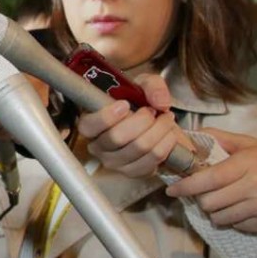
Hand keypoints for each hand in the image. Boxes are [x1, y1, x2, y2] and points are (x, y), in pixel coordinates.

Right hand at [77, 73, 192, 177]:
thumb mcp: (143, 85)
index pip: (88, 126)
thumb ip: (152, 85)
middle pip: (117, 138)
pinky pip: (152, 161)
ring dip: (159, 130)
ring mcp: (114, 162)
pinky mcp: (133, 172)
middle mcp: (98, 146)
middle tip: (152, 110)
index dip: (106, 117)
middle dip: (142, 121)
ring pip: (138, 148)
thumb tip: (160, 102)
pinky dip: (165, 145)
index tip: (124, 104)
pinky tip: (168, 135)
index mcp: (90, 123)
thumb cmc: (139, 103)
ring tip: (166, 119)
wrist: (154, 124)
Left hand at [165, 128, 256, 232]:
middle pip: (210, 203)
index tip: (172, 189)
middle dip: (201, 199)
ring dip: (215, 212)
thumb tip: (193, 134)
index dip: (185, 187)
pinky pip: (239, 226)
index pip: (206, 180)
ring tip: (220, 202)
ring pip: (222, 218)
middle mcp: (253, 187)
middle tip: (203, 194)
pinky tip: (238, 209)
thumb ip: (222, 139)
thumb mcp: (252, 143)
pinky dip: (234, 220)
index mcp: (245, 164)